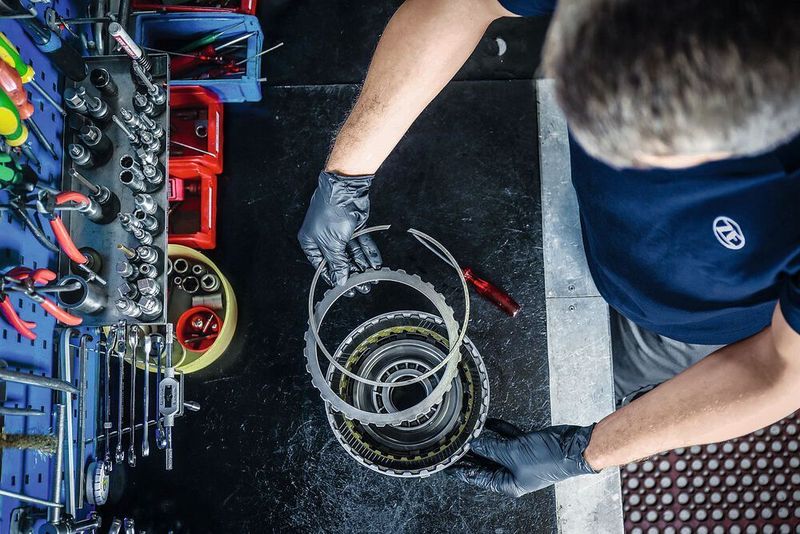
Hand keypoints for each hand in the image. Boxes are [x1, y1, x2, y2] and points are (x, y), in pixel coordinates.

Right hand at [298, 171, 382, 286]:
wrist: (344, 190)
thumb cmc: (330, 213)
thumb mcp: (332, 244)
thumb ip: (337, 263)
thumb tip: (340, 280)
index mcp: (311, 242)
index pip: (322, 266)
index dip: (334, 278)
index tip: (345, 289)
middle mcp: (324, 238)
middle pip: (339, 260)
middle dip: (352, 274)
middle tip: (362, 286)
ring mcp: (340, 232)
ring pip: (352, 253)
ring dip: (362, 265)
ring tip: (371, 277)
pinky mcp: (354, 227)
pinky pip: (362, 243)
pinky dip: (368, 253)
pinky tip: (375, 264)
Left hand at [449, 418, 596, 496]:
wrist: (573, 447)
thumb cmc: (548, 459)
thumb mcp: (512, 454)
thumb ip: (490, 448)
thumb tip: (473, 444)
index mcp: (508, 483)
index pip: (478, 477)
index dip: (462, 470)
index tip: (448, 465)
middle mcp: (513, 473)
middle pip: (485, 462)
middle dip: (470, 453)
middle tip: (453, 445)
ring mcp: (519, 458)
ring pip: (495, 448)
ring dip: (483, 439)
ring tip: (465, 432)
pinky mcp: (526, 445)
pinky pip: (507, 437)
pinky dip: (498, 430)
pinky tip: (486, 423)